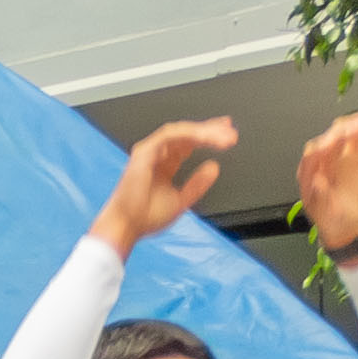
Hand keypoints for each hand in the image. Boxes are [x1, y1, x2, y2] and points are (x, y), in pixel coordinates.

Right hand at [93, 118, 236, 253]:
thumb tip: (215, 167)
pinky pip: (170, 135)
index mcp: (165, 165)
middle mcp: (158, 155)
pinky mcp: (144, 152)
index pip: (189, 143)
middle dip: (211, 131)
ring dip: (204, 132)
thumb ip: (198, 184)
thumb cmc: (145, 218)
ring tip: (222, 138)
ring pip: (181, 132)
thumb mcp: (181, 201)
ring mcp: (150, 151)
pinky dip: (189, 134)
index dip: (208, 136)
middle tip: (231, 134)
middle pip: (188, 134)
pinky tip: (205, 138)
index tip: (227, 134)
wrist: (126, 226)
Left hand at [290, 108, 357, 255]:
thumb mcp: (325, 214)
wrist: (346, 223)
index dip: (319, 150)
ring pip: (341, 135)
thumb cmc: (331, 218)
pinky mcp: (354, 153)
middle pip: (326, 141)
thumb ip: (320, 196)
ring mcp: (337, 155)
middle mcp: (320, 161)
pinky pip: (357, 137)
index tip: (328, 145)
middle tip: (351, 129)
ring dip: (352, 124)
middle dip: (337, 134)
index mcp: (307, 175)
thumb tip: (317, 182)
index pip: (311, 158)